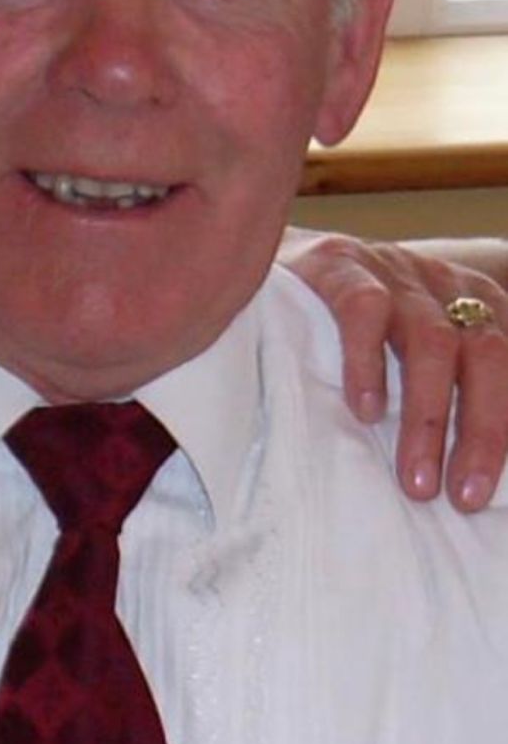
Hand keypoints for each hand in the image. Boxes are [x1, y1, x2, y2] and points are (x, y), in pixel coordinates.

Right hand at [278, 230, 507, 510]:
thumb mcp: (407, 349)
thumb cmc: (345, 323)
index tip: (486, 490)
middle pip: (486, 352)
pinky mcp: (339, 263)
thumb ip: (442, 390)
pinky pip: (365, 310)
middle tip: (464, 496)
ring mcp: (391, 268)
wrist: (261, 246)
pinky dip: (370, 364)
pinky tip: (365, 411)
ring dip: (429, 417)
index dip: (506, 425)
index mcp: (471, 300)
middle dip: (484, 430)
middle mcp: (440, 281)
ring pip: (433, 339)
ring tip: (416, 480)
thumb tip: (465, 474)